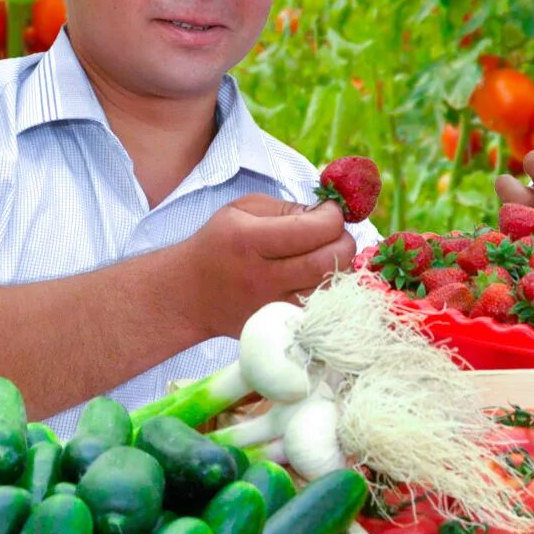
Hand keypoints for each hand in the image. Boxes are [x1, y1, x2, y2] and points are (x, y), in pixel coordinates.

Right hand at [185, 195, 354, 336]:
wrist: (189, 293)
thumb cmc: (219, 243)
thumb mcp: (244, 209)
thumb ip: (288, 207)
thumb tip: (329, 214)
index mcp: (252, 240)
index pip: (315, 230)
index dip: (333, 216)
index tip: (329, 212)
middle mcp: (263, 277)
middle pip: (330, 262)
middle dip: (344, 242)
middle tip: (334, 235)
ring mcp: (272, 307)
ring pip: (332, 290)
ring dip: (341, 269)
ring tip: (327, 256)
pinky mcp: (278, 325)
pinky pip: (322, 311)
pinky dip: (331, 293)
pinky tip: (320, 280)